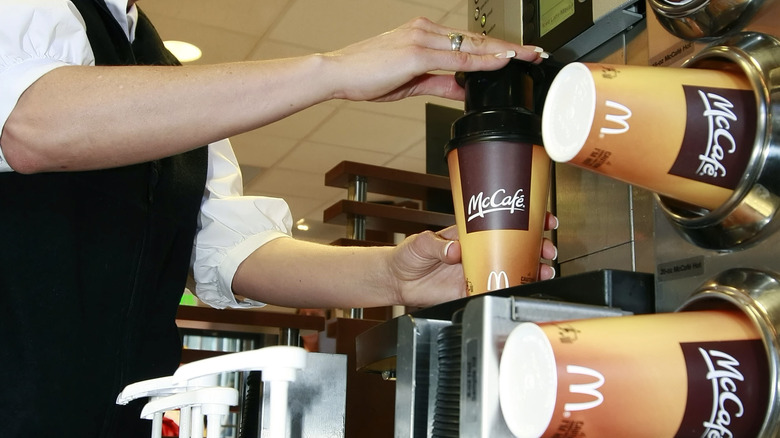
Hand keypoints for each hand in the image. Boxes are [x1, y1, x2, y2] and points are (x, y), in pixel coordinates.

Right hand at [322, 17, 545, 102]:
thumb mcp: (410, 82)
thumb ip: (440, 84)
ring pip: (472, 46)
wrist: (336, 73)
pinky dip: (481, 61)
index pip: (469, 41)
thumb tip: (463, 90)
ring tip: (527, 57)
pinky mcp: (416, 52)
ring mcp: (422, 39)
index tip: (518, 54)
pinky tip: (500, 62)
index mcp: (424, 35)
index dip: (496, 48)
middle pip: (477, 39)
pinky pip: (457, 58)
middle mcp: (425, 30)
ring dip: (503, 51)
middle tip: (534, 53)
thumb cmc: (365, 76)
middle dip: (509, 47)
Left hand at [388, 212, 558, 306]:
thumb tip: (455, 249)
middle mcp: (478, 251)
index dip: (524, 219)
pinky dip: (509, 289)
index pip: (501, 222)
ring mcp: (476, 271)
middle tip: (547, 248)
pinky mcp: (470, 290)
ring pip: (510, 268)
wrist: (397, 279)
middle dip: (537, 246)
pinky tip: (522, 287)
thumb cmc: (409, 254)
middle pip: (515, 246)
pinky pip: (494, 289)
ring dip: (530, 268)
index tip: (542, 218)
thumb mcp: (421, 243)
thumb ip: (438, 245)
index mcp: (470, 234)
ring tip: (543, 269)